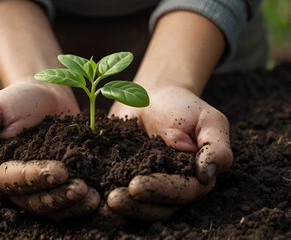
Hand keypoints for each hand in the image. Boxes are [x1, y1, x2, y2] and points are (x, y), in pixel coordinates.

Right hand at [0, 82, 99, 218]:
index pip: (12, 181)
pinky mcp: (60, 185)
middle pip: (34, 200)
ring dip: (72, 205)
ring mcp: (40, 187)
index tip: (61, 171)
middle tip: (82, 189)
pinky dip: (82, 202)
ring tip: (93, 198)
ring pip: (53, 206)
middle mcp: (15, 185)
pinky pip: (69, 201)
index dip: (35, 179)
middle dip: (58, 197)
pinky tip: (98, 198)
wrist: (45, 96)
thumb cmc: (15, 101)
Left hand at [107, 86, 232, 219]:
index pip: (181, 193)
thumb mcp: (208, 120)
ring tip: (102, 202)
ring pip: (138, 206)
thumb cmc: (183, 106)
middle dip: (136, 205)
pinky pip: (117, 191)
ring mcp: (147, 185)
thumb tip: (207, 174)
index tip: (136, 186)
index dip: (160, 192)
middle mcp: (171, 188)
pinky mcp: (125, 179)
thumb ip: (215, 146)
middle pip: (158, 207)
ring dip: (121, 208)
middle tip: (113, 199)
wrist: (153, 96)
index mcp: (194, 178)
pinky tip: (90, 195)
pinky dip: (104, 196)